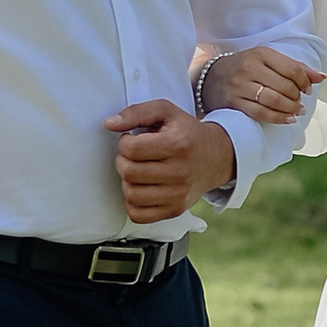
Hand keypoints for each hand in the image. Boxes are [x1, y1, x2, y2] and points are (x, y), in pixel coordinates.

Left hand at [107, 100, 239, 222]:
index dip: (125, 142)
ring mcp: (178, 195)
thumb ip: (136, 112)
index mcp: (178, 145)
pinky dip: (132, 203)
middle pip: (129, 172)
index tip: (133, 140)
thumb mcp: (166, 112)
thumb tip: (110, 123)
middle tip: (133, 156)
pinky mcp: (175, 210)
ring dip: (127, 182)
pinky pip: (138, 215)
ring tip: (138, 171)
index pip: (131, 148)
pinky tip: (140, 188)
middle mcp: (180, 172)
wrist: (217, 157)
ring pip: (131, 195)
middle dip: (123, 161)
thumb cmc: (187, 133)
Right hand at [194, 43, 324, 125]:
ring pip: (274, 100)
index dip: (305, 82)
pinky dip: (278, 118)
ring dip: (290, 109)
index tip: (308, 90)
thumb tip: (321, 77)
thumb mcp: (267, 60)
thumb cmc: (245, 68)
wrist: (210, 77)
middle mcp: (249, 68)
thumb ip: (294, 67)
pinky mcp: (233, 102)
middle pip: (284, 86)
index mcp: (261, 53)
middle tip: (300, 103)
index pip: (292, 69)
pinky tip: (287, 119)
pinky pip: (261, 113)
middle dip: (297, 97)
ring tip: (296, 111)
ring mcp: (240, 85)